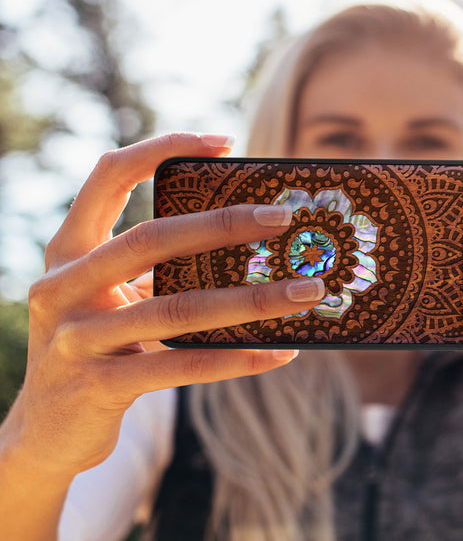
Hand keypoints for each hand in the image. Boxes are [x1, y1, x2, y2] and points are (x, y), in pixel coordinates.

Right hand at [3, 133, 323, 480]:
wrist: (46, 431)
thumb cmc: (98, 345)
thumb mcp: (113, 296)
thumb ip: (156, 268)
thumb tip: (247, 241)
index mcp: (68, 250)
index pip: (108, 176)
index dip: (162, 148)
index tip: (224, 142)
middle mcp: (63, 286)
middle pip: (151, 238)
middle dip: (223, 224)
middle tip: (283, 217)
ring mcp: (76, 338)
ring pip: (178, 309)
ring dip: (252, 300)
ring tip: (306, 291)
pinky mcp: (98, 387)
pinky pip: (182, 366)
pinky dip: (237, 358)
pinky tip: (280, 352)